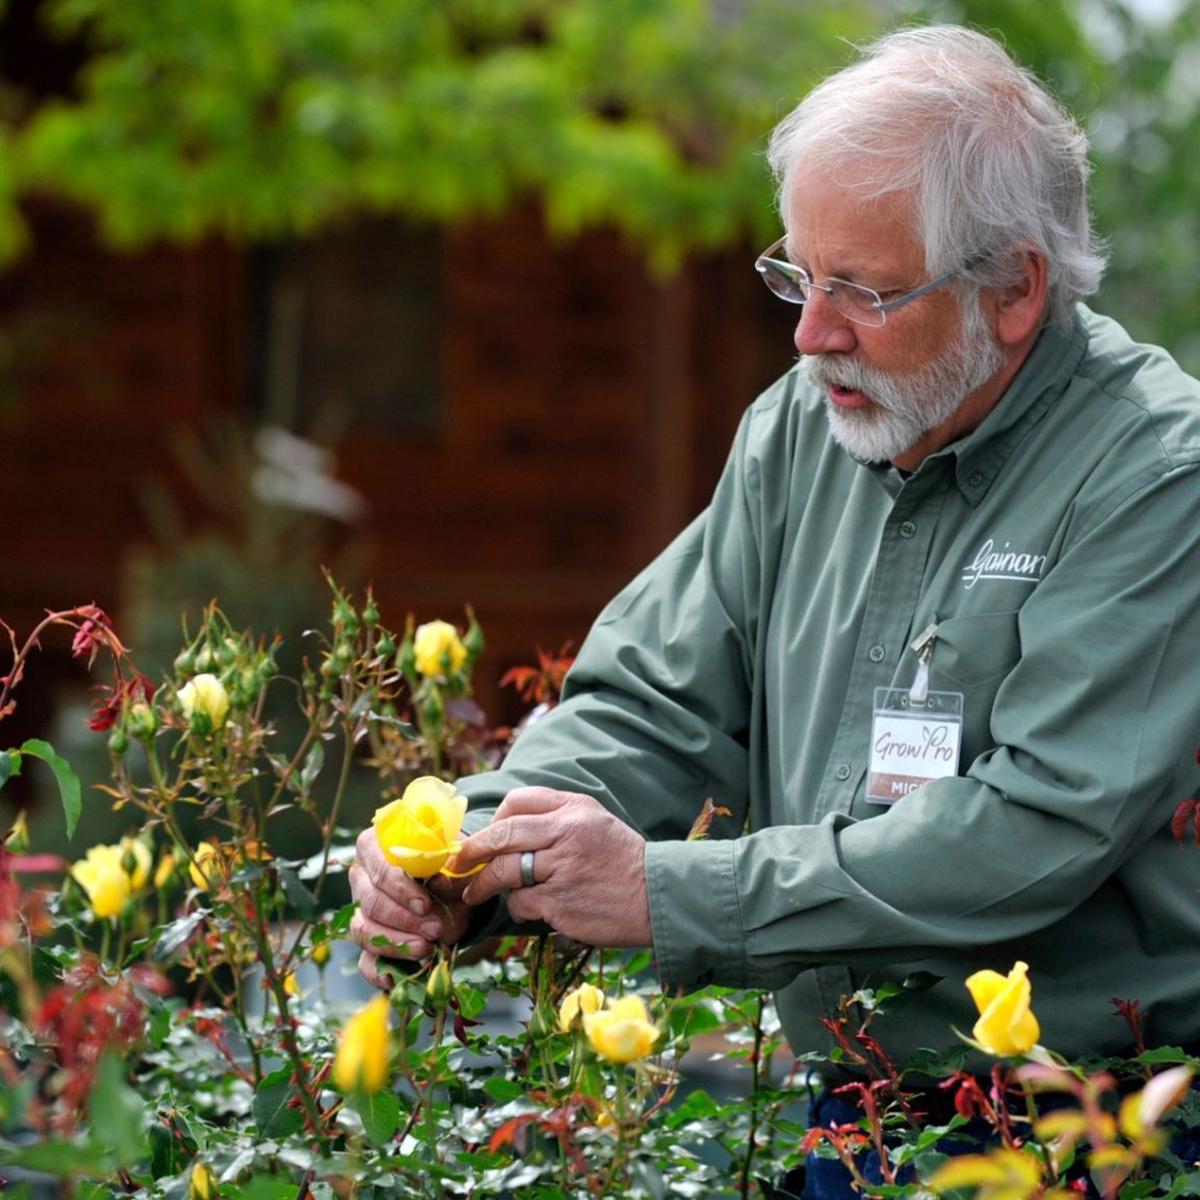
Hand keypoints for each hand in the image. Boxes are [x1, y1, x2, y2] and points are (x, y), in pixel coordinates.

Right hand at [348, 825, 471, 988]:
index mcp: (377, 847)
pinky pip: (363, 960)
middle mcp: (361, 877)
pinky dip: (377, 972)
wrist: (456, 893)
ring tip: (425, 948)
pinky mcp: (368, 942)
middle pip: (370, 901)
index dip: (398, 886)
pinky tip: (395, 978)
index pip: (377, 864)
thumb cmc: (450, 869)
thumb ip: (448, 869)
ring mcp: (360, 911)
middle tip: (434, 929)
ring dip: (396, 943)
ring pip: (363, 930)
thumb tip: (438, 882)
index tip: (424, 903)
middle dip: (403, 919)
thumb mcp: (455, 865)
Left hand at [450, 787, 651, 947]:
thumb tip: (504, 829)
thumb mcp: (595, 823)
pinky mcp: (560, 902)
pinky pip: (521, 902)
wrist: (658, 897)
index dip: (494, 819)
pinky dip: (517, 907)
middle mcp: (567, 832)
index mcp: (574, 808)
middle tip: (457, 864)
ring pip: (505, 871)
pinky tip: (527, 909)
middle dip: (472, 850)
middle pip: (503, 834)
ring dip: (484, 884)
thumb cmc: (622, 862)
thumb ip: (556, 819)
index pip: (519, 801)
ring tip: (474, 893)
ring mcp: (563, 867)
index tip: (483, 836)